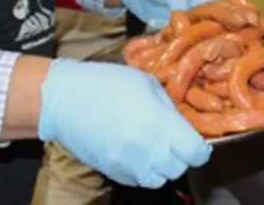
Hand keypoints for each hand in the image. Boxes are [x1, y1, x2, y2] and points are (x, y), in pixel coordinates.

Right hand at [39, 58, 210, 187]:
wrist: (65, 99)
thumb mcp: (146, 84)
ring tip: (154, 147)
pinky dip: (142, 170)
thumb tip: (182, 124)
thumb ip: (169, 107)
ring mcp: (128, 165)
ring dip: (162, 166)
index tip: (195, 140)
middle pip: (178, 168)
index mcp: (159, 124)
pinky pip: (138, 180)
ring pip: (159, 179)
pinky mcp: (113, 172)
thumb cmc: (107, 83)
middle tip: (172, 140)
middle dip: (180, 156)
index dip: (199, 148)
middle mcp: (147, 150)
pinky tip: (136, 151)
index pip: (195, 153)